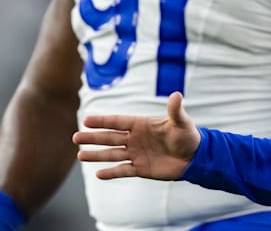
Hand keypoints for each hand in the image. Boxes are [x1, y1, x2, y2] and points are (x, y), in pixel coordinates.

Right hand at [72, 91, 199, 180]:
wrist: (195, 157)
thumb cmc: (188, 136)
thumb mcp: (182, 122)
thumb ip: (175, 111)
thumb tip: (176, 95)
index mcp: (142, 125)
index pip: (118, 122)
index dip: (103, 121)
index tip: (86, 120)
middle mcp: (136, 138)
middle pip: (110, 137)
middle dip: (93, 138)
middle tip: (76, 137)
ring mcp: (137, 154)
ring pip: (113, 154)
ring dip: (97, 155)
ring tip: (81, 155)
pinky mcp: (141, 168)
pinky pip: (123, 170)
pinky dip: (111, 173)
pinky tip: (98, 174)